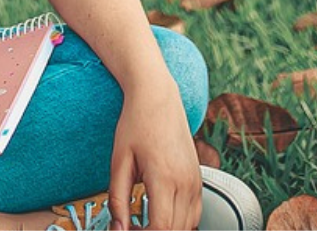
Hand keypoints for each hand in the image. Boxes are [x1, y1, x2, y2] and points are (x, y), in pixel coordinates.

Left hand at [110, 87, 199, 229]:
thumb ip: (118, 199)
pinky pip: (195, 213)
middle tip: (131, 229)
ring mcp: (196, 181)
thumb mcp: (119, 161)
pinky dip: (180, 223)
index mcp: (165, 177)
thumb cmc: (137, 123)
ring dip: (168, 230)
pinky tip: (160, 216)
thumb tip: (118, 228)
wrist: (158, 97)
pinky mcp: (199, 179)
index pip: (161, 227)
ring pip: (188, 226)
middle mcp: (186, 182)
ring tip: (143, 225)